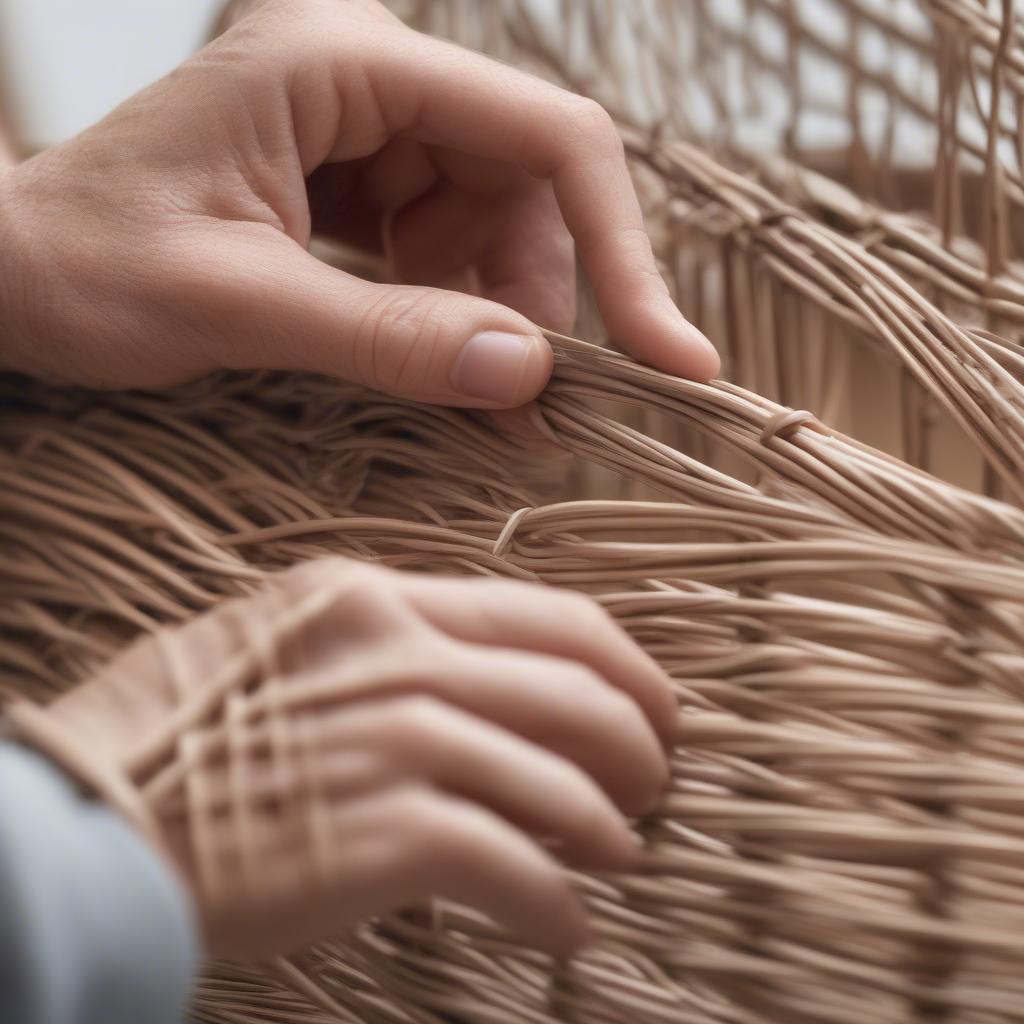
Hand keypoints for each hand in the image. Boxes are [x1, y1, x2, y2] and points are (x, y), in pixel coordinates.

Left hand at [0, 0, 717, 399]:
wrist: (1, 277)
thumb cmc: (78, 265)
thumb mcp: (233, 304)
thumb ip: (385, 335)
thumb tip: (531, 375)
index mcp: (344, 61)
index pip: (542, 137)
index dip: (620, 250)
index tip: (668, 357)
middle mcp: (371, 84)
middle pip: (526, 192)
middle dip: (546, 307)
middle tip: (540, 415)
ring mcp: (366, 140)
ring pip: (494, 233)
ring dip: (500, 325)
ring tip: (487, 411)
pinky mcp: (357, 194)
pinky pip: (446, 257)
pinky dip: (458, 323)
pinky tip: (444, 374)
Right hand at [36, 558, 676, 959]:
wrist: (91, 812)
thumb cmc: (176, 728)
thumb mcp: (283, 639)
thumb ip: (385, 645)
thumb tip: (481, 683)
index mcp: (377, 599)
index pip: (548, 616)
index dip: (624, 665)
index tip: (652, 705)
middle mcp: (400, 658)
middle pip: (576, 692)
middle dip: (638, 743)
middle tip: (653, 782)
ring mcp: (398, 743)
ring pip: (562, 782)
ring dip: (610, 829)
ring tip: (621, 855)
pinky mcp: (386, 838)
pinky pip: (517, 869)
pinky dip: (557, 904)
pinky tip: (565, 927)